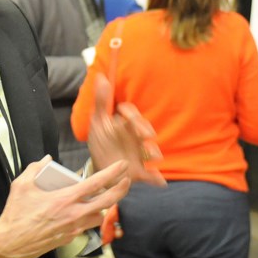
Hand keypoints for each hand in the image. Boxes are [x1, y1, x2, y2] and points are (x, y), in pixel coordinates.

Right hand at [0, 155, 130, 257]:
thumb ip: (34, 168)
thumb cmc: (16, 216)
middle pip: (108, 201)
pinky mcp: (70, 238)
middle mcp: (74, 214)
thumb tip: (45, 160)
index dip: (112, 172)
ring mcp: (74, 228)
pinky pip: (86, 226)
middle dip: (121, 189)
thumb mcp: (21, 185)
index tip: (121, 165)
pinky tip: (81, 211)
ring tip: (101, 197)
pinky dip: (88, 217)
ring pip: (99, 216)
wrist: (11, 243)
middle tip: (126, 179)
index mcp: (65, 199)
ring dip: (104, 206)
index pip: (96, 183)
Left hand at [87, 72, 166, 186]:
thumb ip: (101, 100)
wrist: (101, 168)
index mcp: (124, 124)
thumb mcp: (97, 121)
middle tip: (146, 136)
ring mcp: (139, 154)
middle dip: (145, 131)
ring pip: (151, 150)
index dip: (130, 114)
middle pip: (143, 129)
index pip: (130, 114)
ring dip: (154, 152)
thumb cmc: (101, 142)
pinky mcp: (141, 171)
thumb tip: (100, 76)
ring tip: (154, 157)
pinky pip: (152, 175)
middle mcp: (135, 137)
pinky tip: (159, 181)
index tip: (125, 114)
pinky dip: (157, 178)